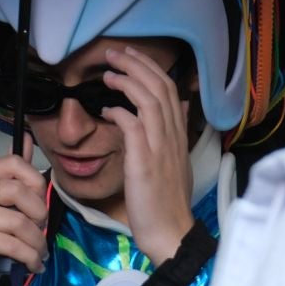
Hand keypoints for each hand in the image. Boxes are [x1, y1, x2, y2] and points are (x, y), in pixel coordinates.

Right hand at [0, 135, 47, 285]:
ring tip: (39, 253)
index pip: (13, 163)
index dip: (35, 184)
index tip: (38, 206)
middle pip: (18, 191)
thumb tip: (29, 139)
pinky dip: (31, 257)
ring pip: (20, 222)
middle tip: (39, 233)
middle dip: (39, 216)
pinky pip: (14, 244)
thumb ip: (16, 175)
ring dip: (37, 243)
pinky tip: (34, 264)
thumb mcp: (3, 206)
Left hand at [100, 44, 195, 265]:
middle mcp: (173, 136)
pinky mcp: (145, 162)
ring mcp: (160, 148)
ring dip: (128, 81)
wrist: (171, 232)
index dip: (150, 68)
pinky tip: (106, 110)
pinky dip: (120, 113)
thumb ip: (171, 133)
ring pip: (149, 100)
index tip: (131, 56)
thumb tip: (168, 109)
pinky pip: (134, 127)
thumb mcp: (173, 161)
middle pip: (160, 87)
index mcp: (178, 135)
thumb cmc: (166, 201)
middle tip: (115, 53)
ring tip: (109, 72)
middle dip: (137, 64)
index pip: (169, 90)